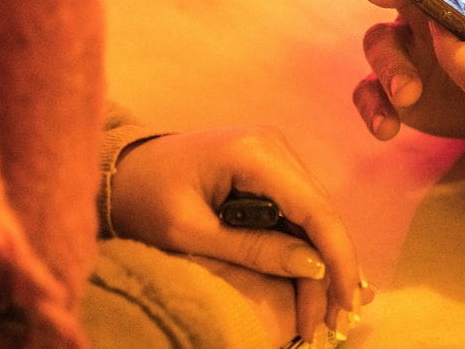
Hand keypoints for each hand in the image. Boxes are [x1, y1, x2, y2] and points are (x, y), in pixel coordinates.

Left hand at [109, 124, 373, 342]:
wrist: (119, 169)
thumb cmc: (143, 198)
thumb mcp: (190, 232)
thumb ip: (252, 250)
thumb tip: (314, 268)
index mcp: (254, 152)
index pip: (314, 208)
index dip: (337, 257)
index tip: (345, 302)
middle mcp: (274, 144)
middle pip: (320, 211)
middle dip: (331, 268)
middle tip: (333, 320)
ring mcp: (273, 152)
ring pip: (313, 213)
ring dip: (319, 261)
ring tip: (319, 311)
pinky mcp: (268, 166)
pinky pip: (297, 209)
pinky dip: (302, 246)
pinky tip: (307, 280)